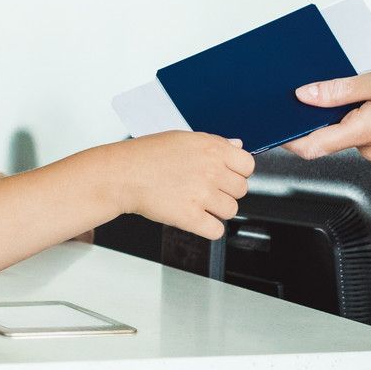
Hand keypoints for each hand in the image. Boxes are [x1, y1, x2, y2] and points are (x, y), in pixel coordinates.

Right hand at [105, 132, 255, 237]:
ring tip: (198, 203)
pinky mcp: (191, 217)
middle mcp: (211, 171)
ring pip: (231, 211)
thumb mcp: (183, 139)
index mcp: (212, 149)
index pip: (248, 165)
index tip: (227, 175)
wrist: (122, 174)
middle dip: (226, 191)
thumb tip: (237, 147)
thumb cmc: (146, 155)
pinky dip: (208, 228)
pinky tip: (196, 218)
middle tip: (207, 189)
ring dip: (217, 210)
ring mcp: (202, 195)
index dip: (238, 172)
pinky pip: (216, 230)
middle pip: (241, 190)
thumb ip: (215, 143)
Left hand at [283, 57, 370, 166]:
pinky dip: (364, 121)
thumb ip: (342, 89)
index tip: (276, 127)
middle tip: (334, 88)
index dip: (290, 139)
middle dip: (325, 115)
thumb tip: (307, 95)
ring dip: (348, 116)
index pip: (314, 146)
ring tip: (370, 92)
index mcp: (370, 130)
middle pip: (331, 137)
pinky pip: (366, 138)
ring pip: (349, 136)